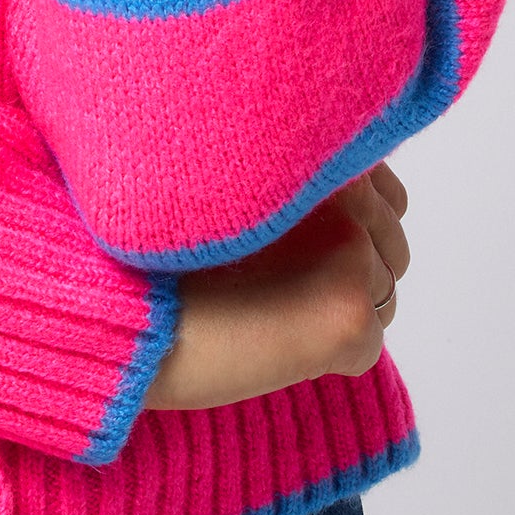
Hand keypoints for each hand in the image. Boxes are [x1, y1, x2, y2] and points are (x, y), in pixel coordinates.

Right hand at [140, 165, 409, 410]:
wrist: (124, 309)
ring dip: (343, 310)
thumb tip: (351, 203)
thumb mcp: (228, 190)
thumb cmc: (155, 252)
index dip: (356, 223)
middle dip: (354, 270)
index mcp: (314, 157)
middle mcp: (344, 193)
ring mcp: (353, 253)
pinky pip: (367, 348)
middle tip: (290, 286)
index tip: (316, 244)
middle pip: (391, 247)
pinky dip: (333, 357)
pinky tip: (279, 345)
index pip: (384, 192)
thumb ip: (290, 183)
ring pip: (383, 297)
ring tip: (280, 315)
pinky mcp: (350, 313)